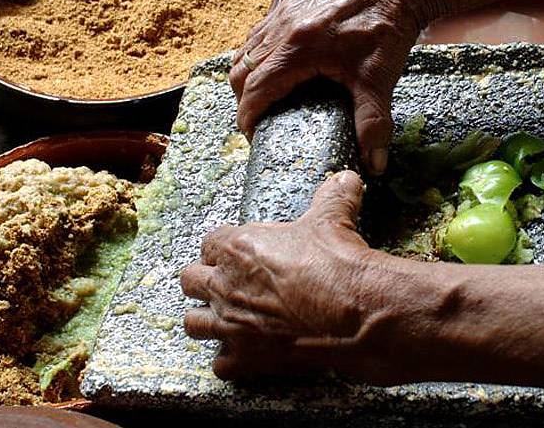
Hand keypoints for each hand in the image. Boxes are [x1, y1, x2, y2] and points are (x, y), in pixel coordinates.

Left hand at [181, 170, 376, 378]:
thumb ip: (333, 197)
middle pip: (190, 281)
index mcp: (238, 248)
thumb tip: (346, 178)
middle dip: (205, 280)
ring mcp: (232, 324)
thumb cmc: (336, 263)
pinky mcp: (246, 358)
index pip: (208, 242)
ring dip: (206, 319)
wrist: (353, 311)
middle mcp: (226, 285)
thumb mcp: (332, 220)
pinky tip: (247, 351)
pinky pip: (220, 364)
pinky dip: (230, 359)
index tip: (235, 252)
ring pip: (193, 323)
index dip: (221, 247)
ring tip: (226, 317)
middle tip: (228, 282)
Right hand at [229, 0, 441, 175]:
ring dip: (247, 77)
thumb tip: (373, 164)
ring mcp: (285, 12)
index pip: (256, 87)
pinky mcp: (291, 4)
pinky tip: (275, 71)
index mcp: (299, 46)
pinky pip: (259, 34)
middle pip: (241, 69)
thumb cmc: (387, 31)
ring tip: (263, 100)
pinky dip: (258, 56)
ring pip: (246, 50)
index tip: (253, 136)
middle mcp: (284, 26)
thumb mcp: (379, 81)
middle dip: (243, 100)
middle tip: (259, 122)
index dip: (248, 115)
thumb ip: (373, 124)